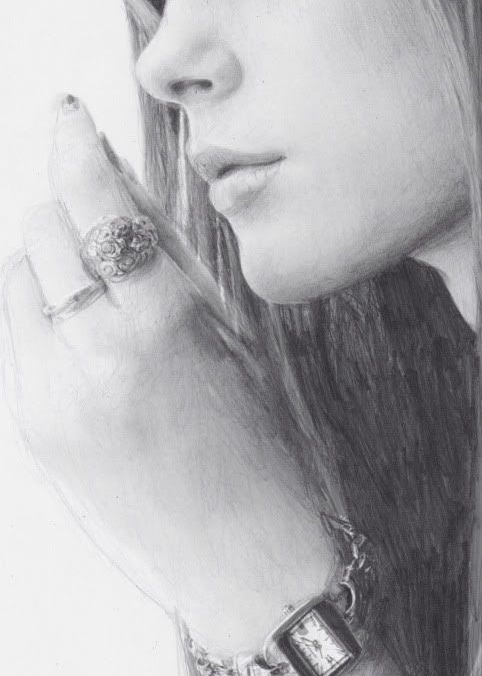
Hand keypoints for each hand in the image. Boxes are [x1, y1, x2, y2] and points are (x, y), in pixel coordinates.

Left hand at [1, 97, 336, 652]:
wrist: (247, 563)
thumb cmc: (262, 447)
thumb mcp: (230, 337)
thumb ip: (165, 261)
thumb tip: (117, 192)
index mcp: (161, 324)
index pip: (94, 205)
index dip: (74, 147)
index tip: (64, 113)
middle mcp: (94, 356)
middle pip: (41, 232)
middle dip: (62, 204)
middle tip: (89, 200)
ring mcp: (52, 397)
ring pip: (16, 279)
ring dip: (44, 257)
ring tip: (89, 275)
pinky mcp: (32, 430)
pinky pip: (12, 335)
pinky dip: (34, 310)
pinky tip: (74, 321)